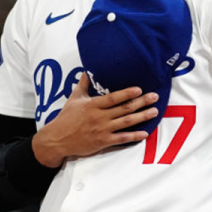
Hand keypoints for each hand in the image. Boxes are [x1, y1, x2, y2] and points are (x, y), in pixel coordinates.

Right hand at [31, 72, 160, 167]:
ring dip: (142, 117)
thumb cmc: (66, 118)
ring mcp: (102, 130)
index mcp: (93, 105)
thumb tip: (87, 70)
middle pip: (124, 109)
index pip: (113, 98)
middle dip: (141, 102)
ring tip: (154, 111)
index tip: (139, 89)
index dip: (126, 93)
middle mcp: (99, 117)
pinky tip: (145, 133)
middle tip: (155, 97)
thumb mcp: (74, 99)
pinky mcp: (103, 142)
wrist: (56, 140)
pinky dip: (134, 136)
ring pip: (126, 122)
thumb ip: (83, 84)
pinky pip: (122, 138)